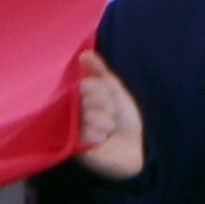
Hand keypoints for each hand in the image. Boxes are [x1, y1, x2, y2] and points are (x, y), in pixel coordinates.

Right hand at [69, 44, 144, 181]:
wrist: (133, 151)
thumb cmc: (124, 121)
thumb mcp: (115, 91)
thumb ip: (100, 72)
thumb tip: (85, 52)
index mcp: (79, 97)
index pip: (87, 83)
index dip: (103, 91)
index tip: (110, 100)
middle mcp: (72, 111)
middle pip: (88, 97)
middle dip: (106, 106)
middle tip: (111, 118)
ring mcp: (71, 129)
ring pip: (90, 114)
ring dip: (106, 122)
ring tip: (108, 132)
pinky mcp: (72, 146)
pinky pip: (87, 132)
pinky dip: (100, 136)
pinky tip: (101, 142)